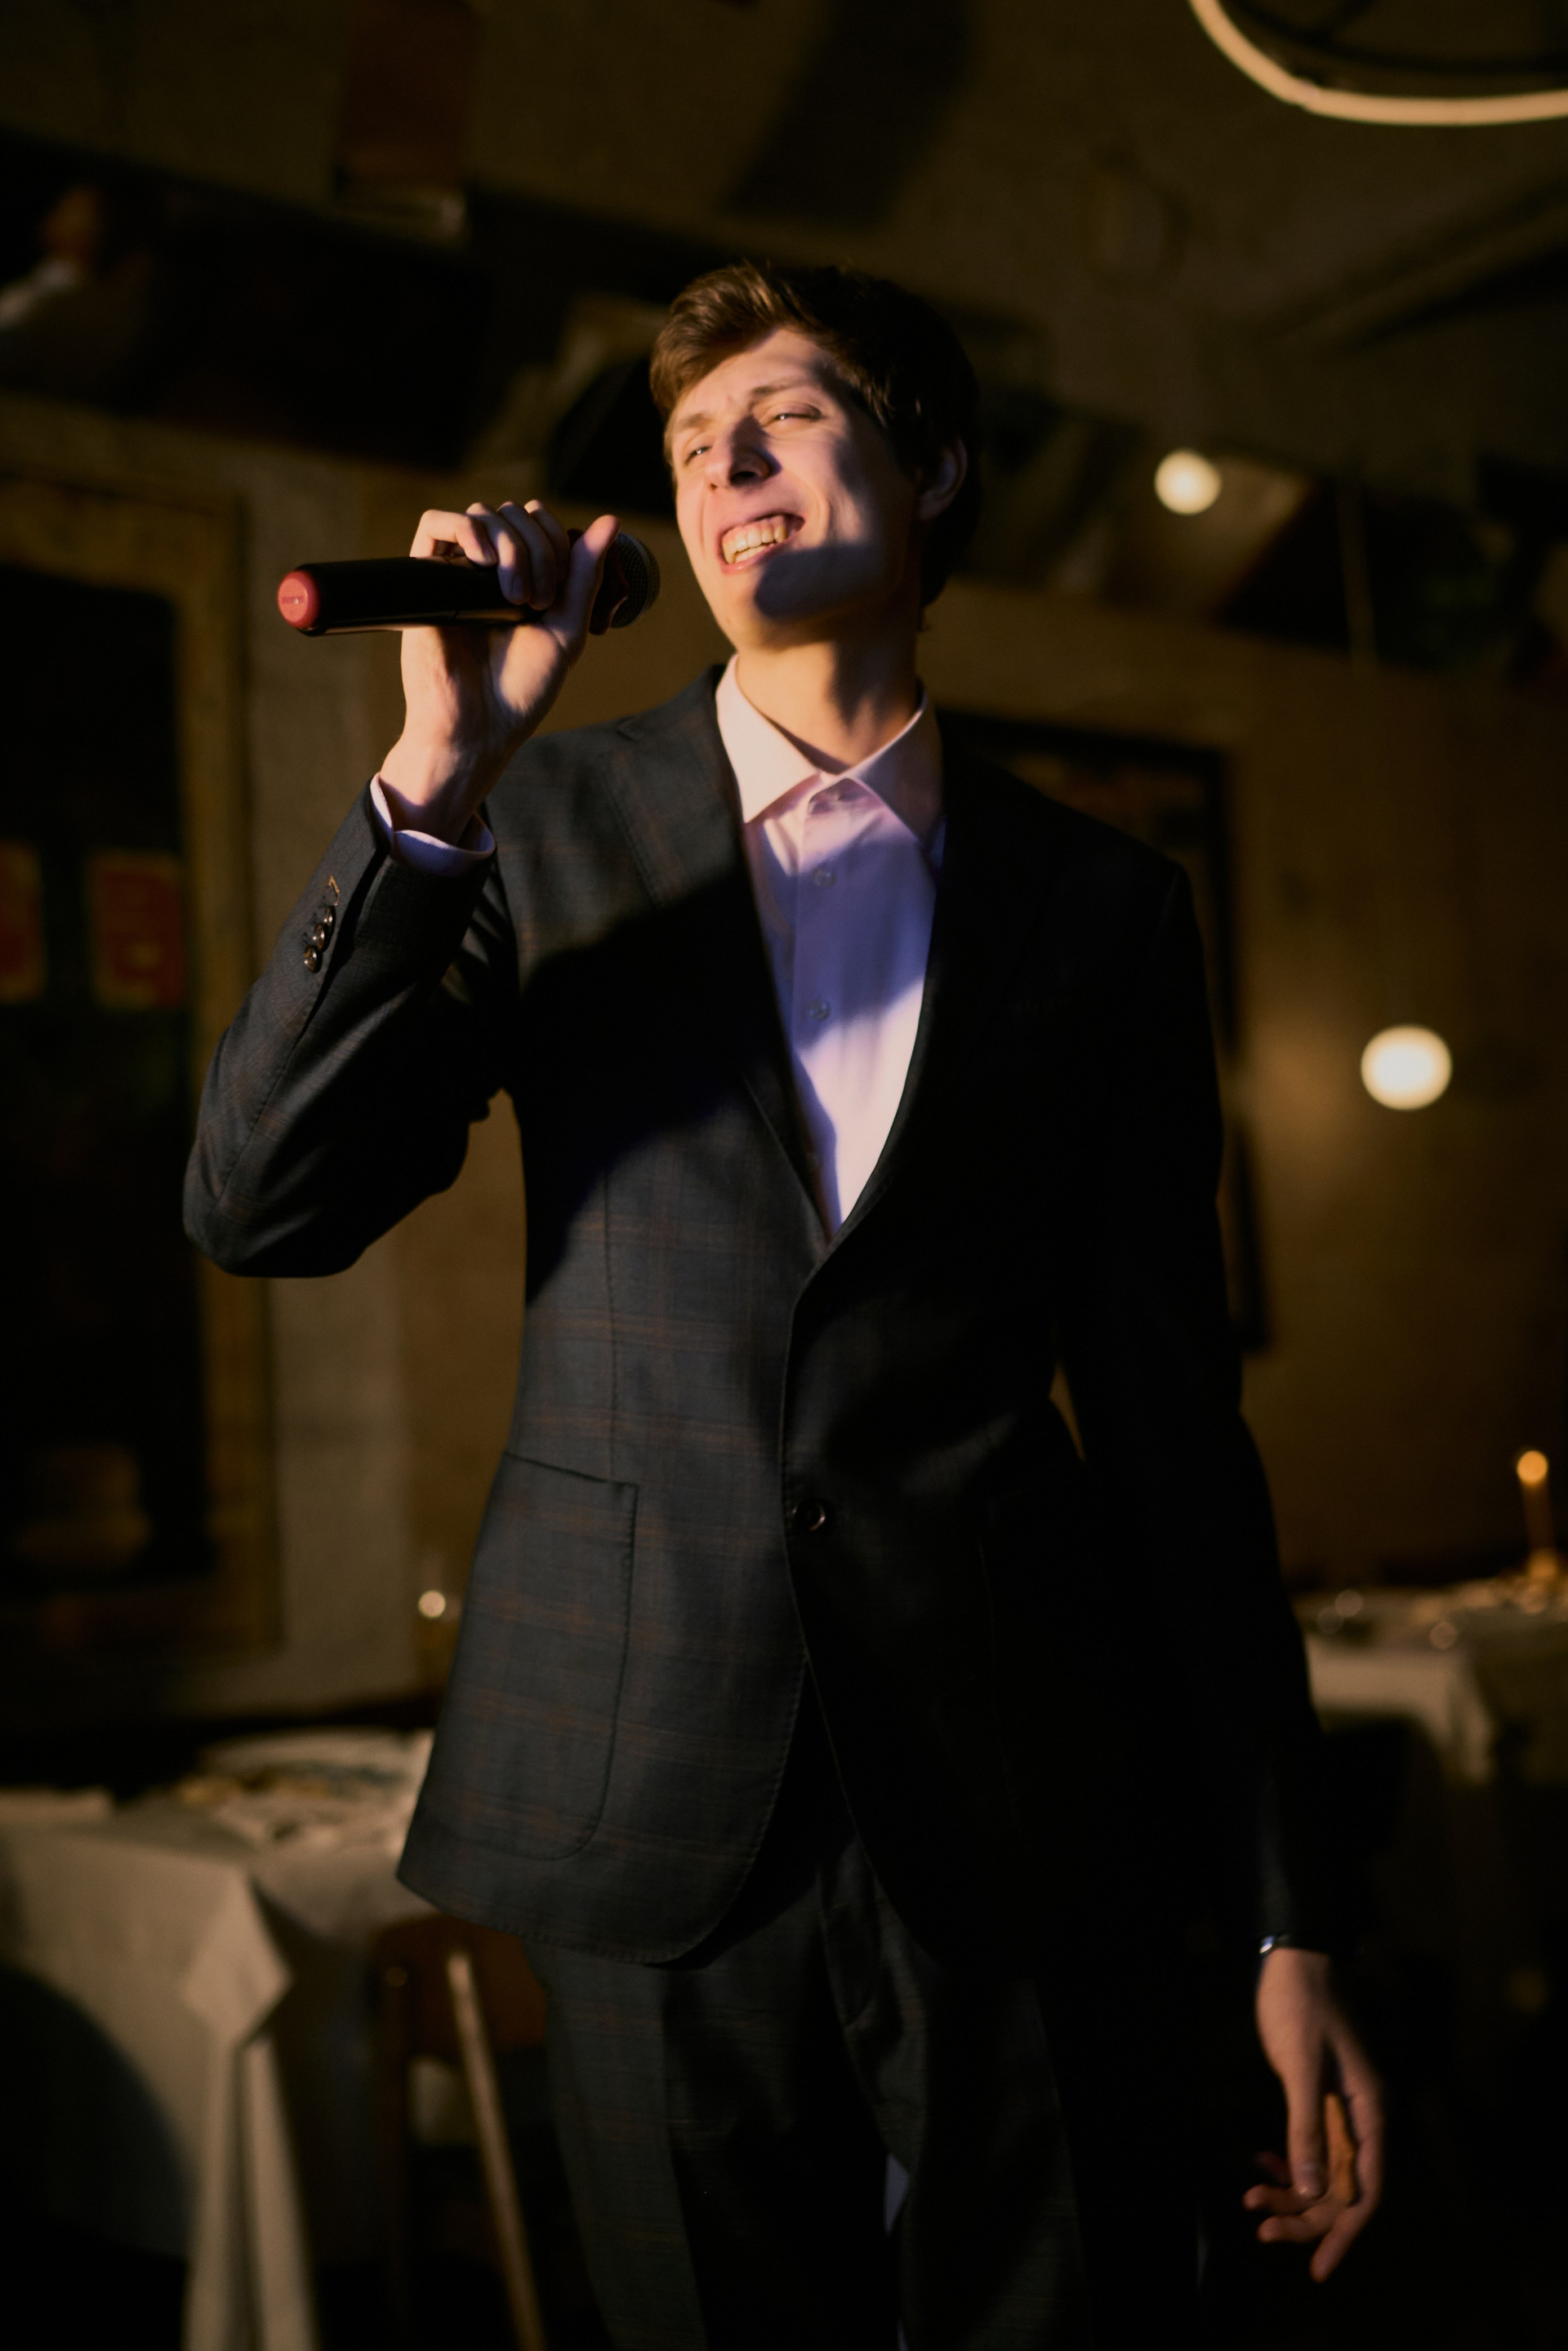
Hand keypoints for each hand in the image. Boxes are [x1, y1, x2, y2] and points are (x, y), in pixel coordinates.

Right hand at [379, 500, 620, 843]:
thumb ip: (586, 575)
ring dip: (509, 544)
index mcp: (522, 578)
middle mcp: (488, 571)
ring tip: (513, 594)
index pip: (539, 523)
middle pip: (513, 514)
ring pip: (481, 513)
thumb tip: (611, 520)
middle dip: (536, 546)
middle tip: (536, 600)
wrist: (477, 727)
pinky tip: (483, 560)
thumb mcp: (567, 629)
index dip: (556, 540)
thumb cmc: (521, 690)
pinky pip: (435, 523)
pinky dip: (464, 527)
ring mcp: (456, 573)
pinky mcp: (425, 580)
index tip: (557, 591)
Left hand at [1245, 1945, 1383, 2280]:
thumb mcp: (1300, 2067)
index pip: (1367, 2190)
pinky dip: (1287, 2163)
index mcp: (1370, 2113)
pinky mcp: (1318, 2101)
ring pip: (1322, 2172)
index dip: (1346, 2232)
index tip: (1319, 2265)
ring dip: (1290, 2192)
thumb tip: (1311, 2191)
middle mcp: (1362, 2119)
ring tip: (1250, 2199)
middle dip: (1305, 2215)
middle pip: (1342, 2189)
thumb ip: (1307, 2127)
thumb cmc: (1301, 2007)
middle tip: (1261, 2227)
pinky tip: (1260, 2166)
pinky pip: (1310, 2149)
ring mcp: (1341, 2111)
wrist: (1294, 1960)